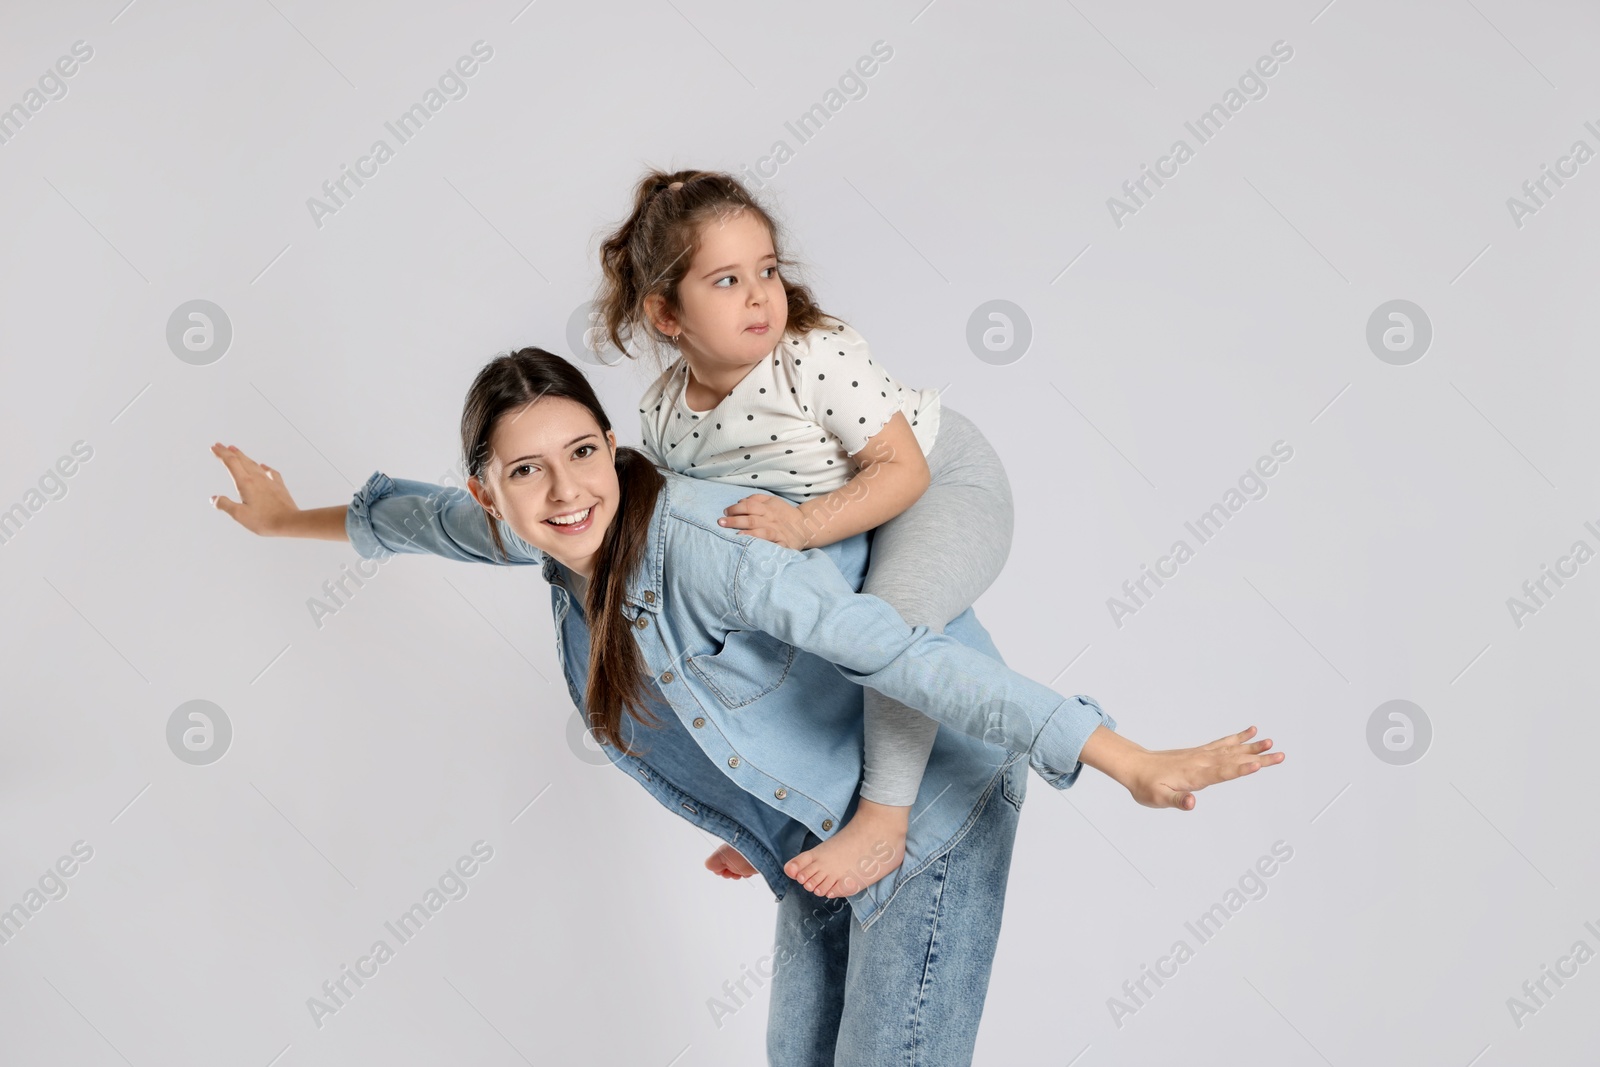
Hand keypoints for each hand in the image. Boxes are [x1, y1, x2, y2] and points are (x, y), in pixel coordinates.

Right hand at [208, 443, 300, 535]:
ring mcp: (269, 481)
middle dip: (229, 451)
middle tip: (220, 445)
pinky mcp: (279, 486)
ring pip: (254, 464)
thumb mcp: (239, 515)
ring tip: (236, 450)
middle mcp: (257, 478)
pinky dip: (264, 467)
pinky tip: (263, 466)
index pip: (231, 463)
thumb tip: (214, 498)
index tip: (214, 448)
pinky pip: (271, 472)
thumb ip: (225, 504)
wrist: (290, 522)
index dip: (221, 454)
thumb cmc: (265, 520)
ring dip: (243, 456)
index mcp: (245, 483)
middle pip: (241, 460)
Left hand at [718, 493, 810, 549]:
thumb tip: (740, 501)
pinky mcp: (783, 544)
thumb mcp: (773, 501)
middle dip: (734, 521)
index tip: (725, 512)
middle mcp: (771, 520)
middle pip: (751, 519)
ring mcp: (777, 532)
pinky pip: (774, 546)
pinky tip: (755, 549)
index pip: (749, 506)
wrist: (806, 526)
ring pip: (761, 532)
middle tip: (720, 523)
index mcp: (768, 509)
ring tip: (735, 537)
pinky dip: (765, 547)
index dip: (735, 508)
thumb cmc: (785, 514)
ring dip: (748, 534)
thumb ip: (756, 499)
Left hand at [1123, 725, 1283, 810]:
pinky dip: (1237, 738)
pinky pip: (1222, 743)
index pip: (1221, 772)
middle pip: (1233, 760)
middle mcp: (1201, 762)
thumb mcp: (1158, 799)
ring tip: (1271, 742)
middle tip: (1280, 754)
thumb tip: (1191, 803)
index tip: (1259, 764)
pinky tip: (1251, 732)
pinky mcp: (1200, 752)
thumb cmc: (1146, 785)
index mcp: (1194, 775)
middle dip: (1257, 758)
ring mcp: (1201, 755)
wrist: (1135, 766)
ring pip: (1231, 750)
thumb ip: (1177, 801)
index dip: (1240, 770)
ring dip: (1252, 747)